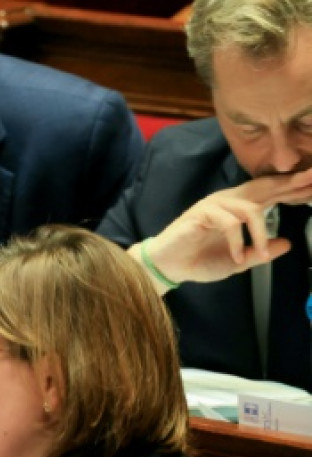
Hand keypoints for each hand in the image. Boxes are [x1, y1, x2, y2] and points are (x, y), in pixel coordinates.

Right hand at [140, 167, 311, 285]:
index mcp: (239, 208)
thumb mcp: (239, 261)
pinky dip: (237, 242)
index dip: (293, 189)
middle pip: (264, 187)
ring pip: (250, 208)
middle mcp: (229, 201)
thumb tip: (287, 243)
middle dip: (289, 184)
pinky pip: (229, 223)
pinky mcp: (201, 213)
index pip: (271, 194)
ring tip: (262, 254)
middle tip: (311, 179)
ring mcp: (215, 205)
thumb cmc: (199, 261)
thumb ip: (261, 252)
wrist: (168, 267)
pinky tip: (237, 256)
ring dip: (260, 232)